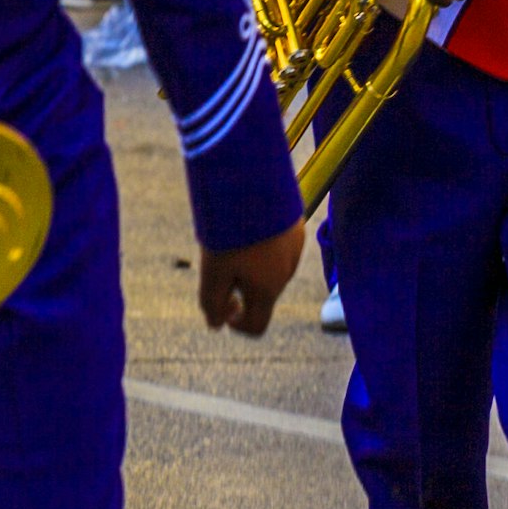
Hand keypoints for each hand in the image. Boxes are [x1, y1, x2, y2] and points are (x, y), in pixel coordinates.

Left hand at [199, 221, 309, 336]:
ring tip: (231, 235)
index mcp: (268, 289)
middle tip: (218, 257)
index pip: (257, 326)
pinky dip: (261, 243)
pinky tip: (246, 221)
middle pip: (261, 295)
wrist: (256, 182)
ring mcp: (295, 249)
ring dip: (249, 263)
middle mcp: (286, 273)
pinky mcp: (295, 226)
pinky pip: (277, 246)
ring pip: (269, 269)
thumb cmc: (232, 228)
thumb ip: (211, 301)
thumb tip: (215, 325)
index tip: (221, 302)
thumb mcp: (213, 268)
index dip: (236, 324)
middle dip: (238, 286)